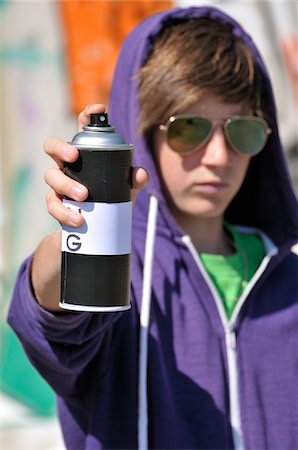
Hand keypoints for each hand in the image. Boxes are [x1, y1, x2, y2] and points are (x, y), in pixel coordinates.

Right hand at [44, 104, 148, 226]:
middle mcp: (67, 165)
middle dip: (60, 147)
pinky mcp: (55, 204)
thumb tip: (140, 174)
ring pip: (50, 176)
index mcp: (86, 154)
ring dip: (66, 184)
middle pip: (52, 146)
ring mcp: (58, 183)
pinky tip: (77, 219)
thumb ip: (134, 181)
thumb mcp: (126, 190)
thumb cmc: (110, 199)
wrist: (95, 228)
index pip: (83, 128)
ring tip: (83, 196)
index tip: (99, 109)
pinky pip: (53, 205)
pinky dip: (64, 213)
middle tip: (74, 156)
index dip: (88, 115)